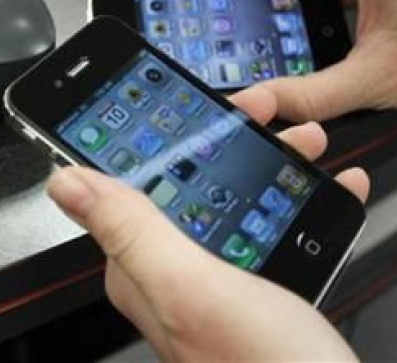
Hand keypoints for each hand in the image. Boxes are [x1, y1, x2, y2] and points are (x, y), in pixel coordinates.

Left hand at [47, 86, 368, 361]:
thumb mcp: (194, 287)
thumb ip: (132, 231)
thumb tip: (66, 182)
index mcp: (150, 269)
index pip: (142, 181)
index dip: (173, 135)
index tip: (209, 103)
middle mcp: (181, 276)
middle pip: (197, 184)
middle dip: (236, 141)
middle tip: (269, 114)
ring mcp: (223, 284)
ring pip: (240, 200)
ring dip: (274, 164)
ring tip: (307, 143)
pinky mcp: (262, 293)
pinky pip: (276, 230)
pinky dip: (302, 202)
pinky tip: (330, 189)